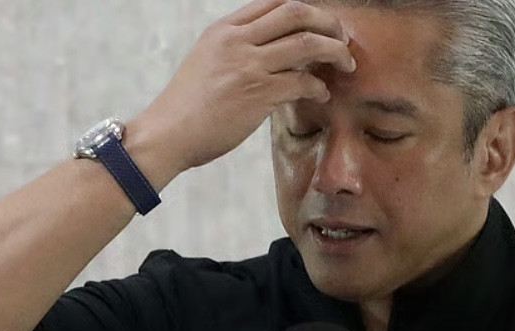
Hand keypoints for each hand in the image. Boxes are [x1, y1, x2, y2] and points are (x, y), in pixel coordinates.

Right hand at [135, 0, 355, 174]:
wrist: (168, 134)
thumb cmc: (187, 106)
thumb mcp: (207, 61)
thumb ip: (237, 50)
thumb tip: (273, 53)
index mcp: (224, 30)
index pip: (273, 2)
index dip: (304, 10)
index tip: (320, 24)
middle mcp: (237, 41)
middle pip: (296, 12)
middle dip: (327, 22)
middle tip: (342, 38)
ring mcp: (248, 66)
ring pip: (307, 43)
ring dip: (335, 52)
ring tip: (346, 64)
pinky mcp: (258, 94)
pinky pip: (302, 81)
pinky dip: (319, 87)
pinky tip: (322, 94)